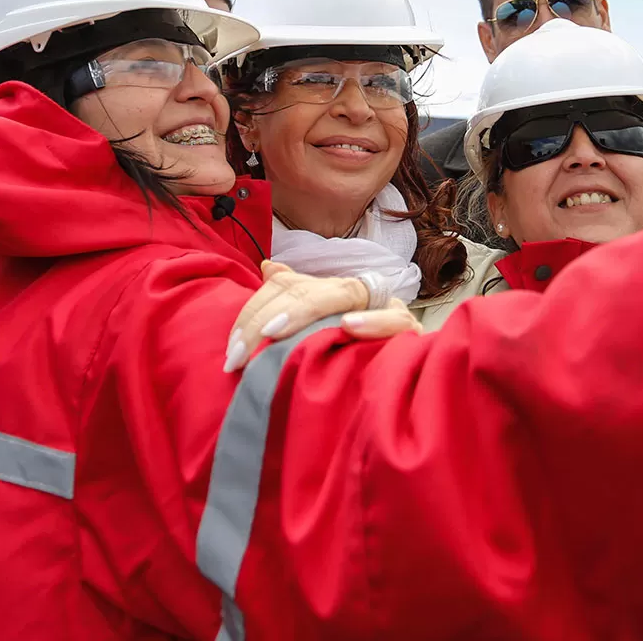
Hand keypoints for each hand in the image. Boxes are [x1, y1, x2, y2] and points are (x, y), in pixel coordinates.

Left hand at [224, 261, 422, 372]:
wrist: (411, 375)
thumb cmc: (358, 353)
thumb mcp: (321, 326)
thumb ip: (295, 296)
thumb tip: (268, 268)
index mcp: (333, 292)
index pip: (289, 287)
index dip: (255, 311)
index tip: (231, 348)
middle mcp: (359, 294)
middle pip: (309, 291)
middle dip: (267, 319)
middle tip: (238, 353)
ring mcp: (387, 309)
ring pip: (346, 294)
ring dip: (307, 310)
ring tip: (273, 331)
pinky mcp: (410, 332)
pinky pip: (395, 321)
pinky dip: (373, 322)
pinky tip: (349, 326)